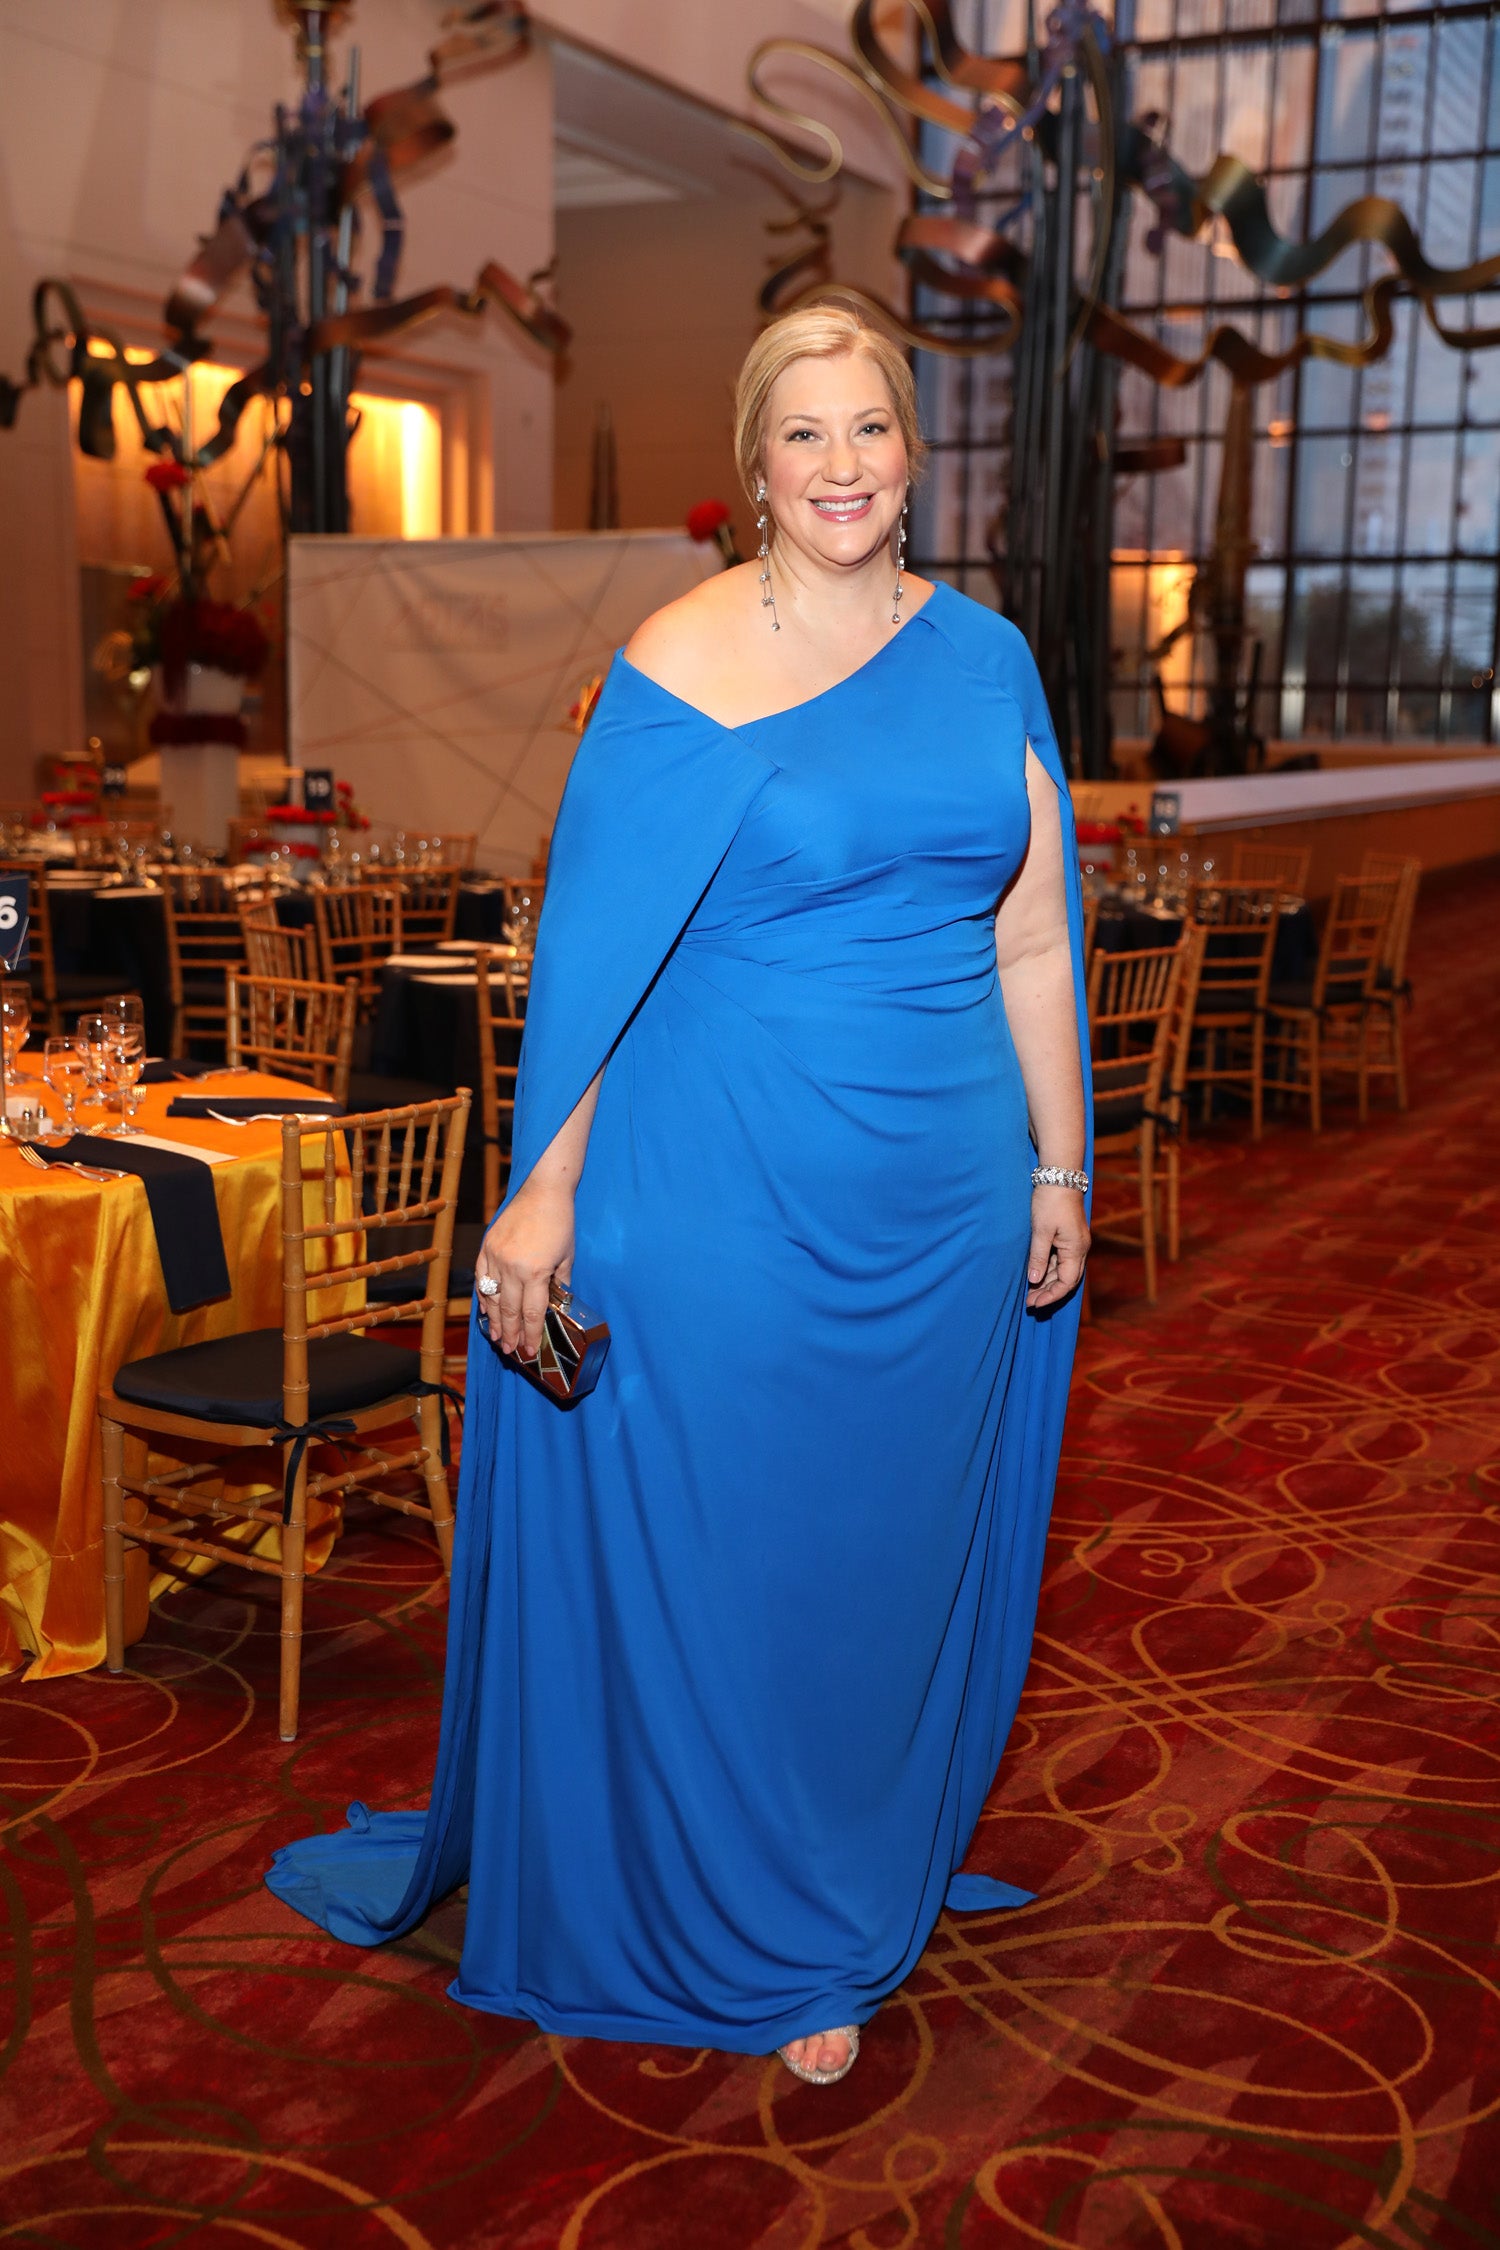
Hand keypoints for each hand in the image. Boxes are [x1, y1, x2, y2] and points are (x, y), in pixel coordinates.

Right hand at [475, 1176, 574, 1358]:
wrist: (542, 1190)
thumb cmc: (560, 1222)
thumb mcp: (567, 1256)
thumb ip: (559, 1283)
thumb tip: (554, 1303)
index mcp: (536, 1272)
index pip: (531, 1312)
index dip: (530, 1334)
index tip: (529, 1351)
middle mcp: (512, 1267)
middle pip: (510, 1311)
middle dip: (511, 1334)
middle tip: (511, 1352)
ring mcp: (496, 1257)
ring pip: (492, 1298)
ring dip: (495, 1321)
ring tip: (497, 1339)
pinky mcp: (486, 1247)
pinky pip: (481, 1278)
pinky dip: (484, 1297)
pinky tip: (487, 1311)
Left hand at [1026, 1183, 1088, 1310]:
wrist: (1059, 1176)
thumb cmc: (1050, 1201)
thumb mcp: (1041, 1230)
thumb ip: (1038, 1257)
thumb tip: (1034, 1280)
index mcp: (1076, 1249)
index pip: (1067, 1283)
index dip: (1051, 1296)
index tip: (1034, 1303)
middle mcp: (1079, 1249)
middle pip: (1066, 1279)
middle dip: (1048, 1292)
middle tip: (1029, 1302)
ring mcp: (1074, 1243)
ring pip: (1062, 1270)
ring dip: (1047, 1281)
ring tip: (1029, 1291)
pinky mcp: (1068, 1237)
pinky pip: (1059, 1259)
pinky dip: (1047, 1268)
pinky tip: (1034, 1273)